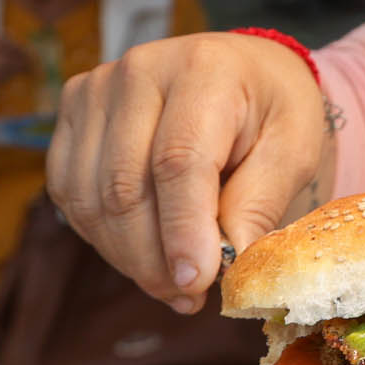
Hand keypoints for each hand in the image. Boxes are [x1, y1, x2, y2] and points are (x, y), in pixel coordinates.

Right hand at [46, 32, 331, 312]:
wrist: (244, 74)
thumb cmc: (272, 112)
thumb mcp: (293, 151)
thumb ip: (259, 203)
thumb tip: (227, 263)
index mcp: (204, 69)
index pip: (178, 160)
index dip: (183, 230)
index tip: (197, 283)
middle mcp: (139, 70)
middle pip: (125, 187)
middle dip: (154, 258)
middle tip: (190, 296)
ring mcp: (96, 91)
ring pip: (91, 198)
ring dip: (128, 256)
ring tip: (173, 282)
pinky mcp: (72, 116)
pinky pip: (70, 193)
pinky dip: (103, 236)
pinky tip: (143, 250)